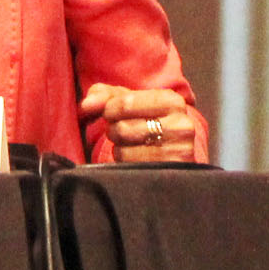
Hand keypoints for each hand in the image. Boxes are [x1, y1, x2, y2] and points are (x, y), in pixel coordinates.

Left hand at [84, 82, 201, 162]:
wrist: (174, 152)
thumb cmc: (147, 121)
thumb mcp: (131, 102)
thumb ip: (106, 96)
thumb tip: (86, 104)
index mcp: (173, 102)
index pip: (125, 102)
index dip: (109, 109)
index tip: (110, 113)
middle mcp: (181, 126)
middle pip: (123, 128)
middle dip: (114, 130)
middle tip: (122, 132)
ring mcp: (178, 152)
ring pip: (124, 151)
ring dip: (119, 149)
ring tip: (130, 145)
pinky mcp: (170, 173)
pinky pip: (130, 169)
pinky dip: (125, 164)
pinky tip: (136, 159)